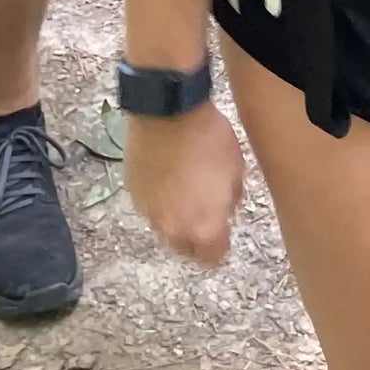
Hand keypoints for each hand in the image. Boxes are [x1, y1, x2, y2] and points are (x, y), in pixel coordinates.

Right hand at [126, 103, 244, 264]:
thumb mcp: (236, 168)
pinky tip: (167, 178)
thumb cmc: (209, 138)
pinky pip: (150, 208)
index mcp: (204, 228)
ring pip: (166, 230)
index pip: (214, 257)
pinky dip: (159, 201)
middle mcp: (174, 229)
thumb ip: (231, 200)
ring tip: (184, 191)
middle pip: (186, 249)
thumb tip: (224, 209)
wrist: (167, 111)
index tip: (224, 230)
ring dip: (177, 219)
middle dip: (197, 236)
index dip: (221, 244)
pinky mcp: (133, 195)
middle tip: (204, 212)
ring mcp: (150, 214)